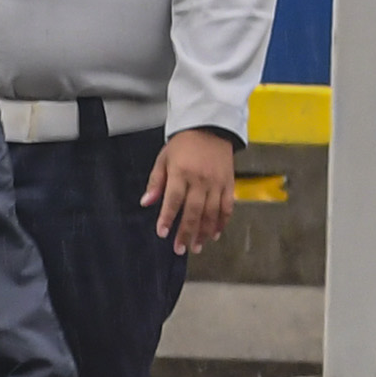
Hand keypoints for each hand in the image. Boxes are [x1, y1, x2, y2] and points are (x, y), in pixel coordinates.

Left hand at [144, 127, 238, 254]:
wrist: (210, 127)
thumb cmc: (183, 144)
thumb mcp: (163, 159)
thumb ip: (156, 182)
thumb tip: (146, 203)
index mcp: (181, 172)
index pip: (173, 200)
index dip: (168, 218)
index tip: (163, 233)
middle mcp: (200, 179)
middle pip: (193, 211)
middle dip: (186, 232)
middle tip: (180, 249)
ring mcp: (217, 182)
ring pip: (211, 213)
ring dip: (204, 232)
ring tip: (197, 247)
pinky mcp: (229, 183)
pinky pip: (227, 206)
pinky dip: (222, 222)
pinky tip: (215, 234)